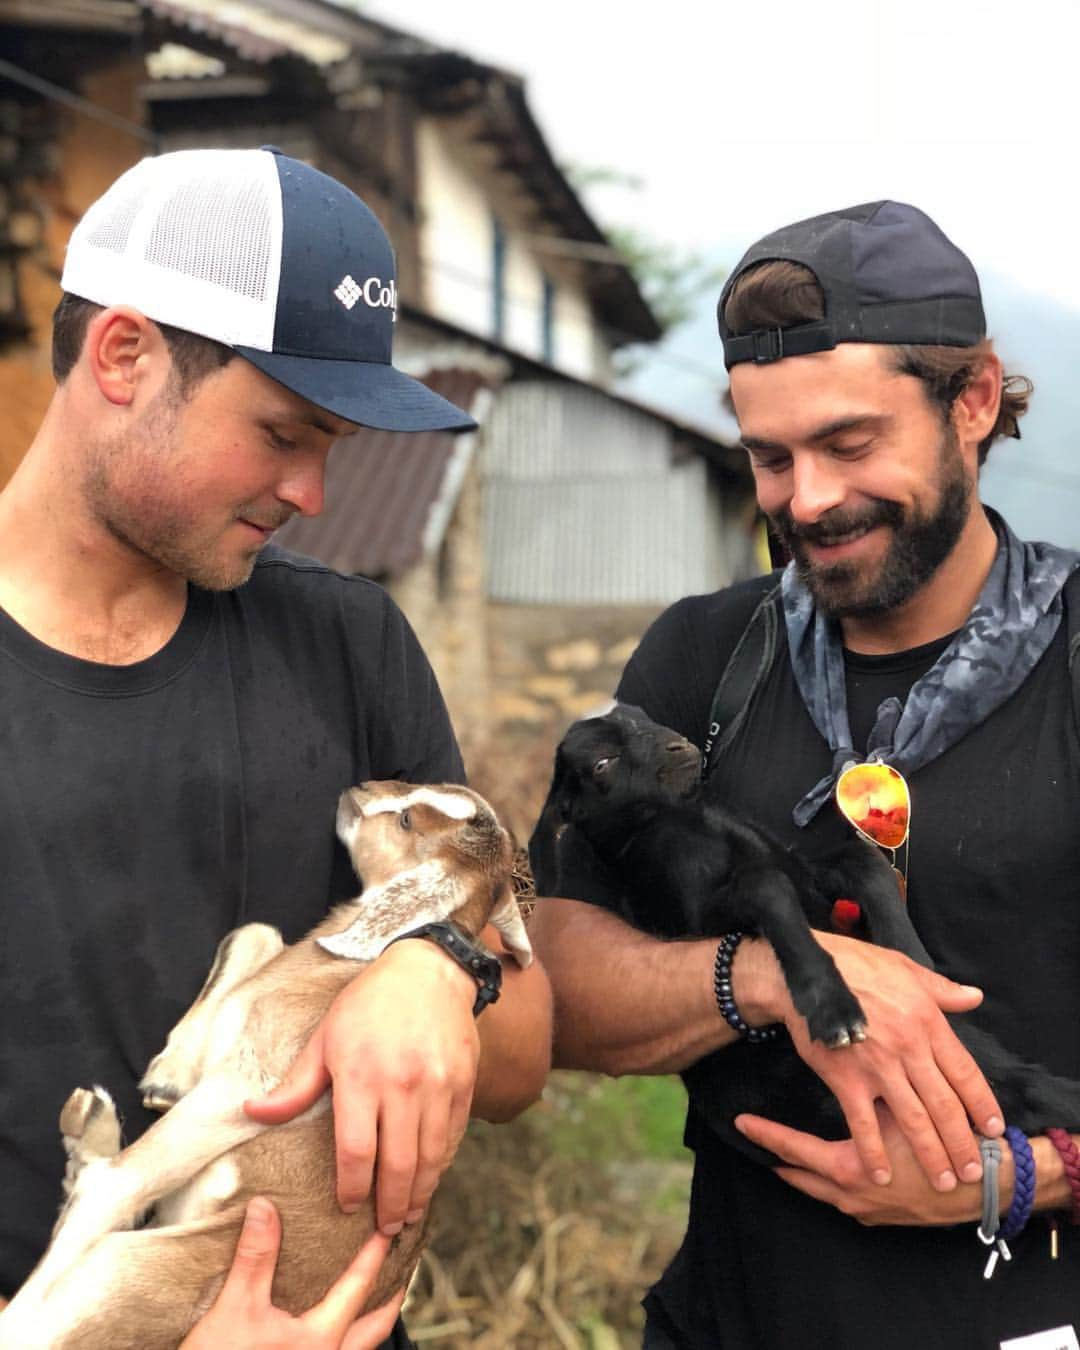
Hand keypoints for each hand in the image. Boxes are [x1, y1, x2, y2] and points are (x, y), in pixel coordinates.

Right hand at [179, 1197, 404, 1347]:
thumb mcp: (234, 1309)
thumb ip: (254, 1258)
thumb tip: (265, 1207)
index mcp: (320, 1340)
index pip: (358, 1289)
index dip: (374, 1257)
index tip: (389, 1231)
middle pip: (376, 1328)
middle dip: (392, 1297)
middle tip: (402, 1268)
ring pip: (359, 1345)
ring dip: (369, 1318)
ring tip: (373, 1292)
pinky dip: (345, 1333)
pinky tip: (331, 1320)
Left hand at [245, 941, 479, 1232]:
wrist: (428, 970)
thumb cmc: (368, 1004)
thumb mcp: (325, 1038)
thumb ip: (295, 1086)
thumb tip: (252, 1113)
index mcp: (362, 1077)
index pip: (356, 1152)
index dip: (351, 1188)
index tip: (347, 1206)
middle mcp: (404, 1085)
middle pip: (398, 1164)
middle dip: (390, 1206)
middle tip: (384, 1229)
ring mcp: (439, 1085)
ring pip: (431, 1156)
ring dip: (420, 1192)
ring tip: (409, 1213)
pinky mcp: (464, 1082)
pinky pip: (454, 1135)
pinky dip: (443, 1162)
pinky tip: (431, 1175)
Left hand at [735, 1106, 984, 1226]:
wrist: (990, 1185)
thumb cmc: (944, 1139)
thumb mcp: (902, 1108)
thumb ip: (870, 1088)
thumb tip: (841, 1053)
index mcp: (850, 1167)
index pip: (794, 1150)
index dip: (766, 1135)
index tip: (741, 1123)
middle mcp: (852, 1196)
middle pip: (801, 1177)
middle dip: (779, 1159)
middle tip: (754, 1140)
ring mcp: (869, 1211)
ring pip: (823, 1192)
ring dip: (804, 1173)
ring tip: (783, 1156)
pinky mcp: (887, 1218)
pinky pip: (847, 1201)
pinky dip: (832, 1186)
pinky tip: (829, 1173)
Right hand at [740, 934, 1002, 1189]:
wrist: (803, 972)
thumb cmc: (855, 965)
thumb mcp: (904, 967)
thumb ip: (941, 989)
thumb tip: (974, 997)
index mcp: (926, 1022)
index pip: (965, 1072)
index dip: (981, 1104)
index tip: (993, 1128)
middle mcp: (908, 1048)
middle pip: (944, 1105)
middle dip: (961, 1142)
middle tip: (973, 1171)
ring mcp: (877, 1067)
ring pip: (913, 1120)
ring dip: (930, 1154)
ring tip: (942, 1180)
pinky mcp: (845, 1079)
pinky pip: (864, 1124)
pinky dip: (874, 1152)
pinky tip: (881, 1174)